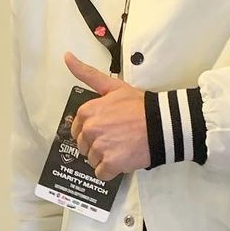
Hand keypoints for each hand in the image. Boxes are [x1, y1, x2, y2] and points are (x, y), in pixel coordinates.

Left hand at [65, 52, 149, 179]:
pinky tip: (124, 159)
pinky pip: (102, 174)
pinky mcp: (111, 163)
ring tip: (123, 147)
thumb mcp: (113, 87)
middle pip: (84, 147)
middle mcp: (90, 129)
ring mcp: (100, 147)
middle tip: (118, 137)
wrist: (162, 123)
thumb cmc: (139, 105)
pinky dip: (112, 170)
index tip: (108, 128)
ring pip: (93, 160)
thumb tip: (66, 56)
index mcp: (87, 112)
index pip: (78, 131)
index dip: (92, 131)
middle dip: (98, 145)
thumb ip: (87, 74)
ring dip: (106, 158)